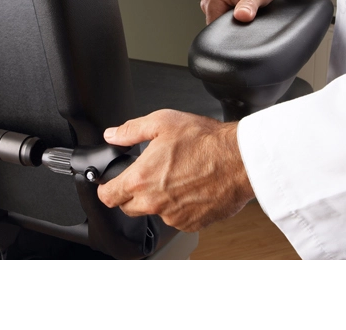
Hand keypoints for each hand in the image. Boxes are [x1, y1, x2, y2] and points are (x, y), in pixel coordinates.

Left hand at [97, 110, 254, 231]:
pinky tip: (189, 186)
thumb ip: (131, 130)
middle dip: (129, 194)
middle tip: (144, 176)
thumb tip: (112, 135)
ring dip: (157, 199)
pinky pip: (176, 218)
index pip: (108, 196)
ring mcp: (174, 216)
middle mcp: (155, 202)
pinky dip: (178, 206)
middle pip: (127, 207)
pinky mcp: (193, 223)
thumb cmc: (205, 140)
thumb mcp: (161, 122)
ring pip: (154, 213)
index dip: (105, 188)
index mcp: (142, 179)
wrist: (240, 159)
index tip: (108, 184)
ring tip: (174, 177)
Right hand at [200, 0, 285, 23]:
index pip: (216, 30)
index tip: (245, 21)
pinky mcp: (222, 3)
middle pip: (219, 27)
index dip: (232, 31)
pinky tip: (247, 9)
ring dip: (238, 21)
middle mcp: (209, 2)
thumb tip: (242, 16)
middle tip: (250, 14)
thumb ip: (248, 5)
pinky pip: (228, 17)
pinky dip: (238, 16)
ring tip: (249, 10)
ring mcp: (215, 2)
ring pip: (224, 23)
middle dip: (235, 26)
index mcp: (211, 1)